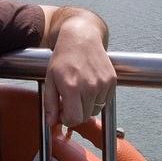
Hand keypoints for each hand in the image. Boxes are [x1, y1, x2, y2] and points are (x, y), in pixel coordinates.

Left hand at [40, 8, 115, 127]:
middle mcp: (89, 86)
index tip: (63, 112)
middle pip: (85, 116)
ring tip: (80, 90)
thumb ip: (50, 103)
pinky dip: (96, 98)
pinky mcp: (111, 80)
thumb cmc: (64, 57)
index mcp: (71, 87)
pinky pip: (104, 100)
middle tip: (70, 100)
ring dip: (86, 105)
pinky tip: (89, 85)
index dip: (67, 119)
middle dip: (76, 112)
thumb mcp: (50, 79)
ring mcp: (102, 83)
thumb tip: (51, 122)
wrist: (81, 38)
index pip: (74, 119)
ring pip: (95, 109)